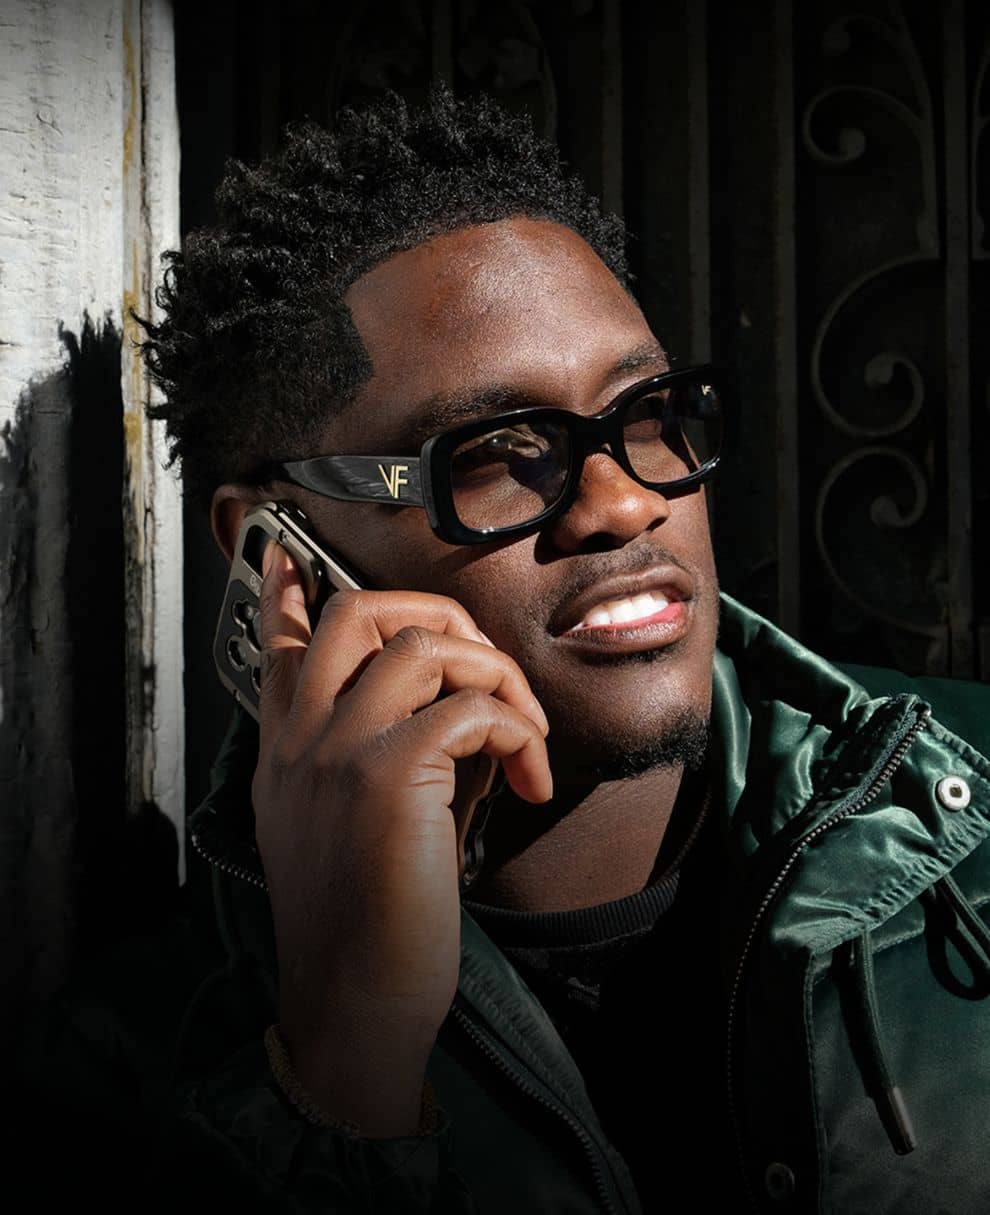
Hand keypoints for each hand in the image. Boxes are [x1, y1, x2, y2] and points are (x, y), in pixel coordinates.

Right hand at [252, 543, 550, 1135]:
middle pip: (357, 610)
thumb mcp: (348, 829)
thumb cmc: (366, 924)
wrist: (352, 1002)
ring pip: (425, 643)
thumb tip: (459, 712)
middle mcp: (302, 739)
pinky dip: (521, 733)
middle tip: (483, 664)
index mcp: (287, 752)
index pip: (284, 646)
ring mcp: (337, 751)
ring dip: (498, 676)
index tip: (289, 559)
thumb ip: (383, 760)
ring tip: (526, 738)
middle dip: (437, 614)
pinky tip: (532, 782)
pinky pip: (473, 708)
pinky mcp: (386, 776)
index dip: (290, 594)